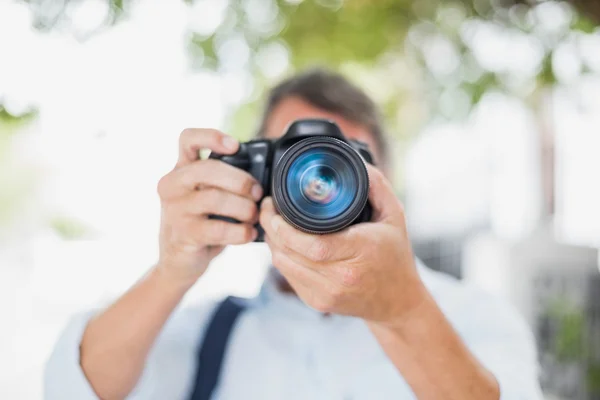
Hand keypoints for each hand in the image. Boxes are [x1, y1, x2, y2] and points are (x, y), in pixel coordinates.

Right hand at [156, 128, 262, 284]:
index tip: (235, 146)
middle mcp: (172, 185)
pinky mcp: (183, 235)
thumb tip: (264, 175)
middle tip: (258, 193)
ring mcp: (174, 210)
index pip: (187, 139)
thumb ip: (226, 180)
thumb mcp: (209, 194)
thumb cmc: (203, 221)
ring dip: (244, 207)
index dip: (212, 137)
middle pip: (208, 169)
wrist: (179, 260)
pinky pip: (217, 229)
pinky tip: (249, 234)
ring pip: (214, 199)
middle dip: (241, 180)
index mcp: (181, 168)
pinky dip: (240, 232)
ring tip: (254, 216)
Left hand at [260, 164, 425, 323]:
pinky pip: (288, 276)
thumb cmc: (395, 255)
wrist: (398, 301)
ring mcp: (327, 294)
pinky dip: (282, 257)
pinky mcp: (317, 302)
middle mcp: (341, 278)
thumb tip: (355, 161)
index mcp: (360, 252)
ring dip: (272, 242)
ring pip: (283, 265)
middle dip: (271, 228)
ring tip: (272, 223)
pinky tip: (284, 243)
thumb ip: (376, 185)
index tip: (274, 206)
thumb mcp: (394, 214)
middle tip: (266, 208)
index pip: (312, 244)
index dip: (284, 227)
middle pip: (290, 253)